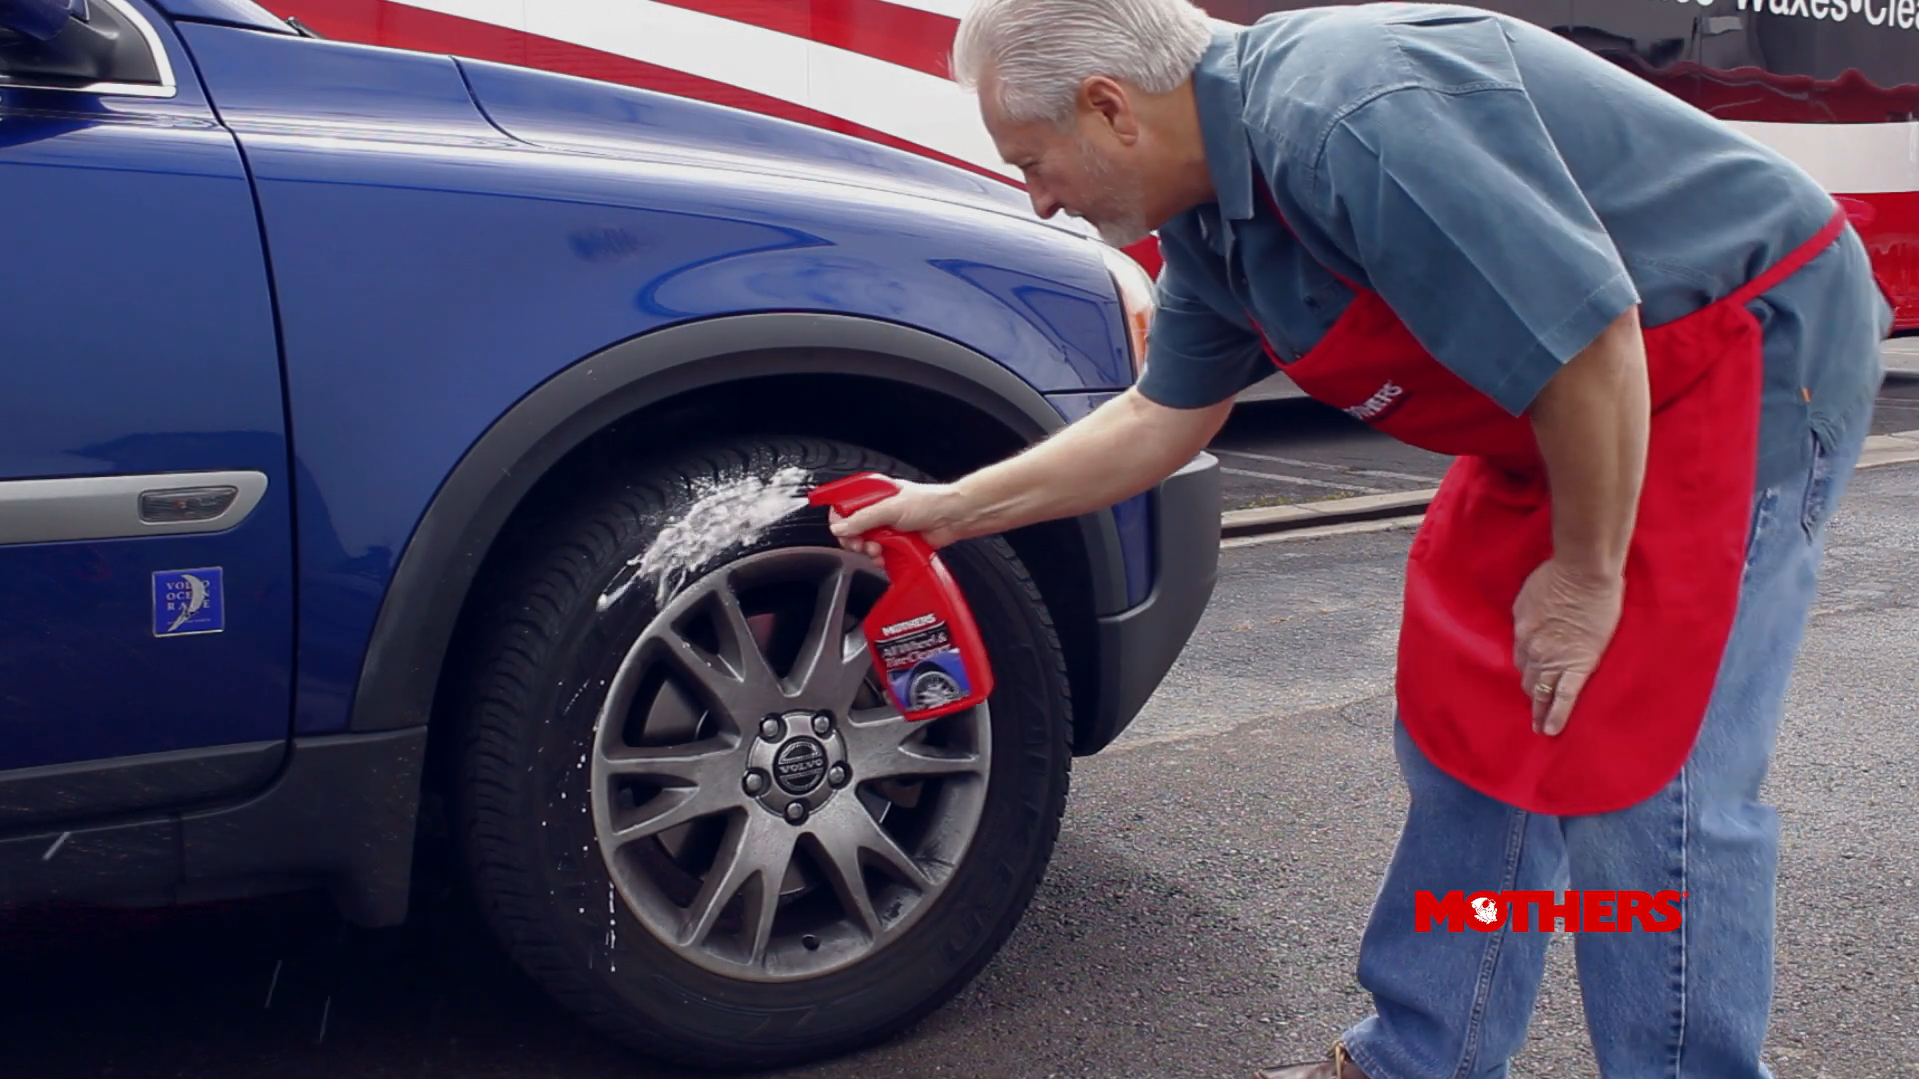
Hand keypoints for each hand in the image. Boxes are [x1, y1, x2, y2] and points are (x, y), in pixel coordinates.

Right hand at [826, 477, 970, 556]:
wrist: (954, 518)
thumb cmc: (929, 503)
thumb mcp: (891, 508)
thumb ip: (863, 519)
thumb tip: (839, 528)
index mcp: (874, 493)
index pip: (845, 505)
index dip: (840, 519)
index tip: (843, 531)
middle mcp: (878, 510)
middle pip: (852, 528)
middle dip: (854, 539)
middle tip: (861, 544)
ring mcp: (887, 527)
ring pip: (865, 543)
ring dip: (868, 550)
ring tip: (877, 550)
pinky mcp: (896, 543)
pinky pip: (880, 553)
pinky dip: (879, 558)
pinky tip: (883, 558)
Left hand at [1512, 559, 1624, 735]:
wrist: (1583, 573)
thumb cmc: (1559, 574)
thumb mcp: (1530, 595)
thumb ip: (1529, 615)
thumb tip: (1533, 625)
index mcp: (1521, 630)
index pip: (1520, 657)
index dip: (1526, 667)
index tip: (1531, 675)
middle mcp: (1531, 648)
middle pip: (1528, 676)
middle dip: (1531, 689)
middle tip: (1535, 704)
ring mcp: (1552, 658)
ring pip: (1541, 690)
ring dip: (1539, 708)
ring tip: (1540, 725)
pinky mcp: (1577, 664)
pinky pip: (1564, 696)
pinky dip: (1556, 715)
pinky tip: (1552, 729)